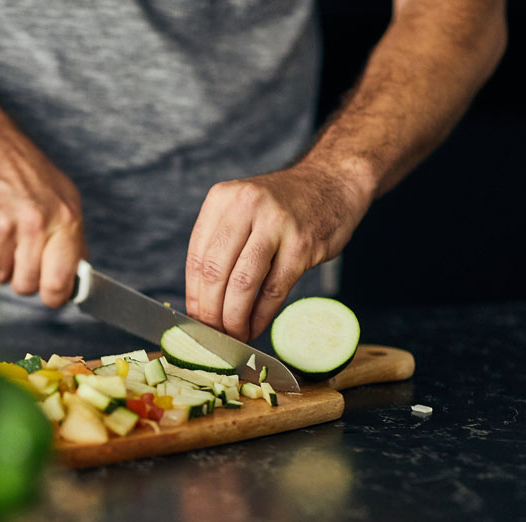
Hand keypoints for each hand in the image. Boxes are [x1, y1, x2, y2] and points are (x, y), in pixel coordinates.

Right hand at [0, 115, 85, 307]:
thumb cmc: (27, 175)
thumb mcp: (64, 198)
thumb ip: (72, 241)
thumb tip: (75, 282)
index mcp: (64, 219)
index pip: (60, 281)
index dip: (53, 296)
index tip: (49, 295)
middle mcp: (34, 223)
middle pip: (26, 285)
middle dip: (22, 277)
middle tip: (20, 254)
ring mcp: (0, 226)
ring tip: (1, 231)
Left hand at [184, 164, 369, 340]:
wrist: (332, 183)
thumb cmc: (281, 206)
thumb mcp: (241, 209)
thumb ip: (219, 245)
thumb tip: (200, 301)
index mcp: (222, 198)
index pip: (197, 257)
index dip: (194, 296)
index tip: (194, 319)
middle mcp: (246, 206)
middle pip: (215, 271)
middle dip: (210, 312)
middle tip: (211, 334)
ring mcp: (276, 225)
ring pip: (242, 284)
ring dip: (234, 318)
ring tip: (232, 335)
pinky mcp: (302, 245)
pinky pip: (273, 290)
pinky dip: (261, 316)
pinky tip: (255, 327)